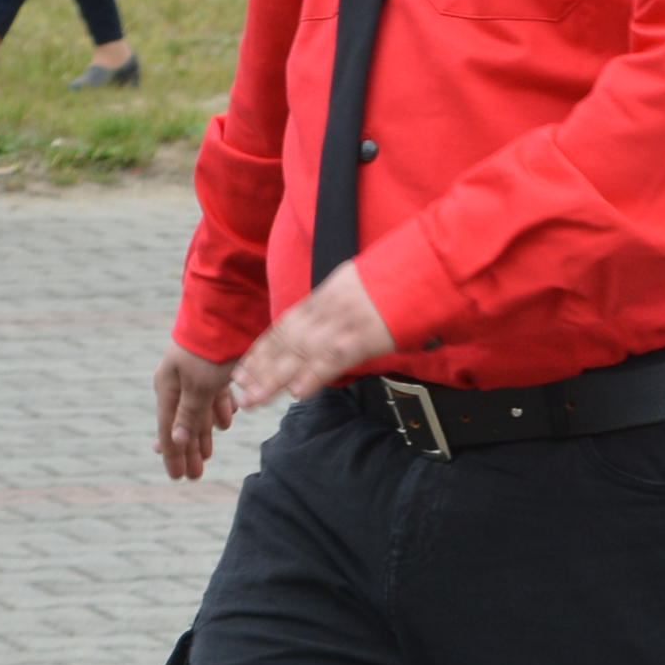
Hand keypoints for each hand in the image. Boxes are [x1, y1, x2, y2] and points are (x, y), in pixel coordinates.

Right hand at [154, 342, 240, 478]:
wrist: (227, 307)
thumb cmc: (210, 348)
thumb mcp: (200, 384)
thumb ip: (190, 412)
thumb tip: (176, 440)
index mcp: (168, 387)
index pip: (169, 430)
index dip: (174, 455)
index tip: (178, 477)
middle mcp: (179, 380)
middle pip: (183, 423)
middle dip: (189, 450)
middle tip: (194, 475)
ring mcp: (197, 372)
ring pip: (200, 410)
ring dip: (204, 433)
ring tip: (208, 453)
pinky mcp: (216, 364)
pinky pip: (214, 394)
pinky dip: (219, 410)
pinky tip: (226, 421)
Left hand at [226, 263, 394, 413]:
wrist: (427, 264)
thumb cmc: (403, 276)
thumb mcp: (363, 284)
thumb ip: (344, 305)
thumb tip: (335, 323)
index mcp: (326, 297)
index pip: (285, 327)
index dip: (262, 350)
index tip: (244, 369)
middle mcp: (327, 310)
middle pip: (285, 343)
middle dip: (259, 369)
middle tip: (238, 392)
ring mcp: (344, 323)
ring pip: (300, 353)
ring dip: (273, 379)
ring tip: (252, 400)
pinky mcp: (365, 335)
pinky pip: (333, 357)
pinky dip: (313, 375)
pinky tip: (297, 393)